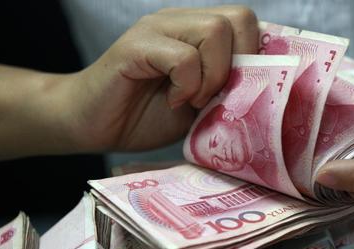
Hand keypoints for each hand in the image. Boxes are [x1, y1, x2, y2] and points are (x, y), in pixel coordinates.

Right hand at [61, 6, 258, 152]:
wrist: (91, 125)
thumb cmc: (145, 116)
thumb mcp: (200, 105)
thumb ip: (226, 91)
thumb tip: (263, 95)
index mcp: (199, 32)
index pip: (248, 22)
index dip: (258, 56)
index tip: (244, 92)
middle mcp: (180, 22)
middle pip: (240, 18)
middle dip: (240, 64)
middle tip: (218, 95)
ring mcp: (157, 29)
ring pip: (215, 30)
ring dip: (213, 75)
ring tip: (193, 100)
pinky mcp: (135, 47)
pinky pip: (182, 57)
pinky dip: (186, 85)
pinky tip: (173, 102)